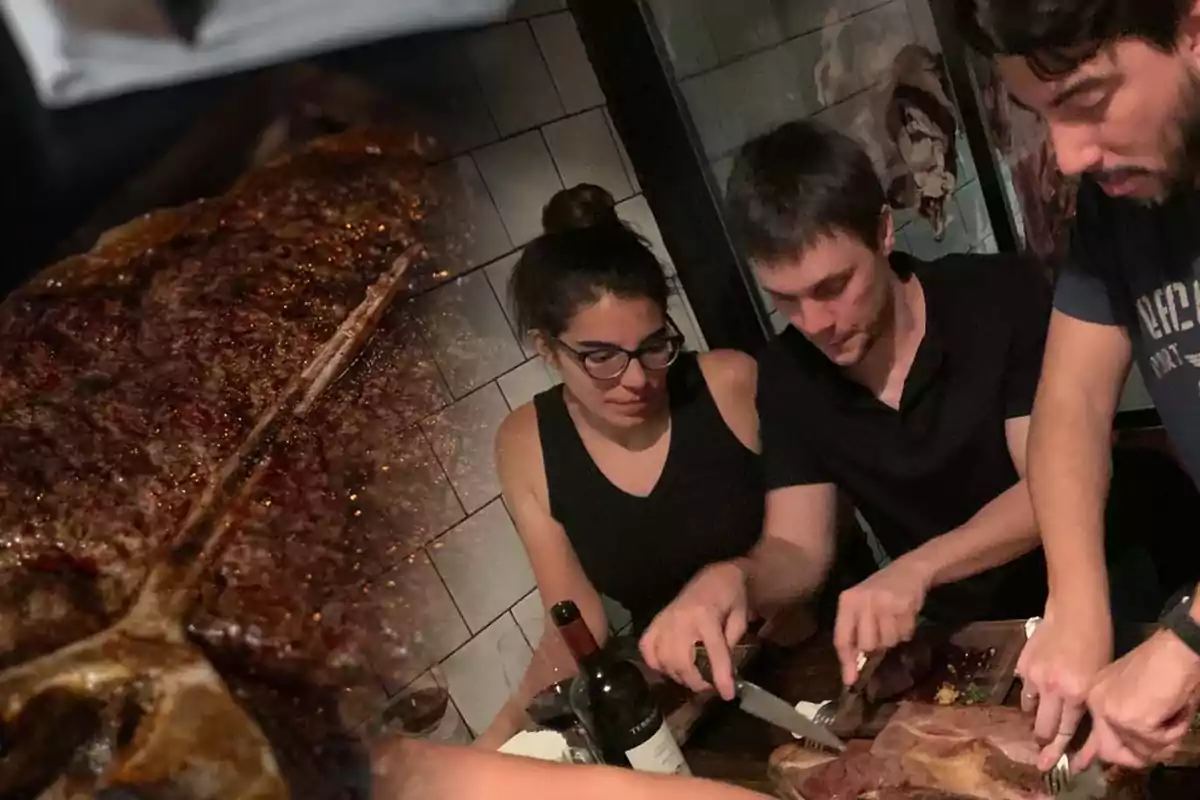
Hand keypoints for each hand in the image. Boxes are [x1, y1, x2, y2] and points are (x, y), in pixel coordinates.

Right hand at [639, 560, 749, 700]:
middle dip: (697, 682)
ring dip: (678, 675)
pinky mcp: (655, 621)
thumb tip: (722, 671)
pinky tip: (670, 666)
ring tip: (692, 677)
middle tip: (709, 686)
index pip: (713, 653)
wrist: (714, 575)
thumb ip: (731, 644)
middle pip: (682, 662)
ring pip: (663, 660)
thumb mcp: (740, 618)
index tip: (728, 695)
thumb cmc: (731, 596)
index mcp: (705, 615)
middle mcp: (680, 619)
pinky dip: (656, 662)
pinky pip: (647, 648)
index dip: (721, 678)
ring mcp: (664, 620)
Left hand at [834, 557, 930, 684]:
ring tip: (893, 620)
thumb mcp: (860, 606)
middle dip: (876, 646)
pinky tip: (904, 616)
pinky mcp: (904, 606)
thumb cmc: (879, 593)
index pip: (842, 638)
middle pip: (867, 645)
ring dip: (893, 638)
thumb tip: (852, 672)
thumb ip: (854, 633)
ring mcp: (884, 603)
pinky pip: (904, 635)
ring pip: (887, 642)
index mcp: (847, 602)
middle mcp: (863, 601)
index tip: (850, 681)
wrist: (907, 571)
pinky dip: (906, 631)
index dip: (846, 662)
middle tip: (881, 632)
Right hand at [1016, 602, 1111, 769]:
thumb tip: (1071, 721)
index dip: (1057, 749)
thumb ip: (1083, 701)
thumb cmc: (1097, 643)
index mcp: (1077, 695)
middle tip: (1040, 743)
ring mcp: (1034, 677)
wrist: (1075, 612)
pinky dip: (1030, 689)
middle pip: (1042, 726)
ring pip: (1028, 707)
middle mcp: (1053, 690)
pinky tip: (1037, 682)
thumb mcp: (1098, 677)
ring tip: (1040, 709)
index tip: (1048, 763)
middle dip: (1042, 738)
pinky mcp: (1022, 664)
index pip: (1065, 732)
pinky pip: (1023, 685)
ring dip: (1034, 713)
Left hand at [1075, 630, 1199, 769]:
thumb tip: (1113, 750)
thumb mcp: (1130, 691)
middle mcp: (1095, 704)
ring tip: (1172, 716)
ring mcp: (1112, 714)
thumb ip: (1120, 718)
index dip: (1089, 754)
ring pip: (1140, 752)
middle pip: (1110, 752)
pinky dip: (1175, 732)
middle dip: (1136, 757)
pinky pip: (1159, 744)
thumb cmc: (1161, 665)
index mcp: (1092, 695)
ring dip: (1164, 741)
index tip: (1077, 767)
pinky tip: (1175, 711)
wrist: (1175, 648)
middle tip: (1160, 745)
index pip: (1085, 733)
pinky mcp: (1133, 721)